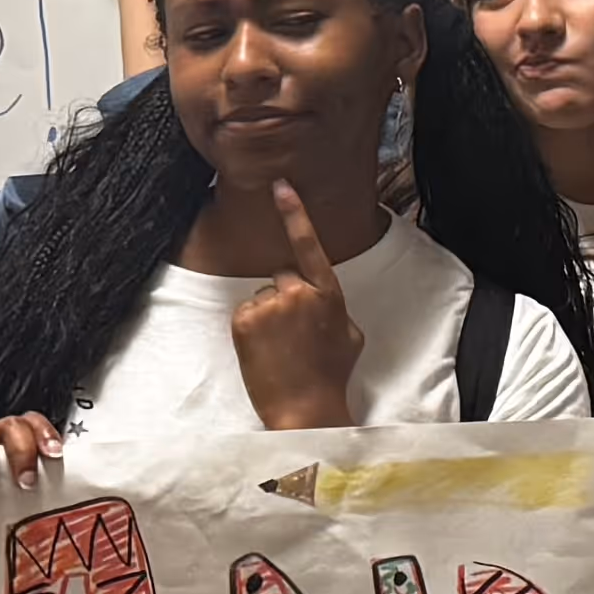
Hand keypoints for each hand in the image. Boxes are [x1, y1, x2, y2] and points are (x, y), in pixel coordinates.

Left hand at [229, 183, 363, 430]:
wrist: (306, 408)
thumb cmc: (332, 376)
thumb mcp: (350, 336)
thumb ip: (335, 309)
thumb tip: (322, 304)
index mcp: (328, 293)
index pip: (309, 244)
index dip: (294, 213)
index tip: (280, 185)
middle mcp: (299, 292)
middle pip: (282, 276)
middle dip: (284, 297)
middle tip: (291, 334)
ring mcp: (269, 305)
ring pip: (262, 298)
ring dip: (266, 317)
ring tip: (279, 349)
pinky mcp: (244, 321)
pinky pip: (244, 314)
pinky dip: (249, 330)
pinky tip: (264, 352)